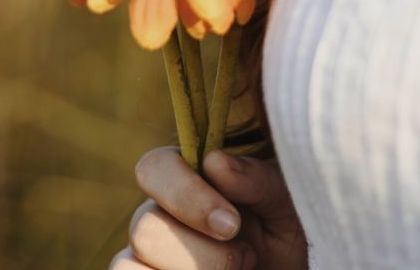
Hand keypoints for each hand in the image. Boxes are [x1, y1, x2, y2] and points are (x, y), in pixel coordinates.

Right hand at [110, 147, 307, 269]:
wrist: (290, 267)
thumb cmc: (286, 232)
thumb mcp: (285, 203)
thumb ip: (256, 179)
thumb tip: (215, 161)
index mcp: (187, 177)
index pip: (154, 168)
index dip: (186, 196)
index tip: (231, 225)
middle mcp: (160, 214)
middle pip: (144, 228)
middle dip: (200, 253)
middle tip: (247, 258)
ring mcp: (149, 254)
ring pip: (129, 265)